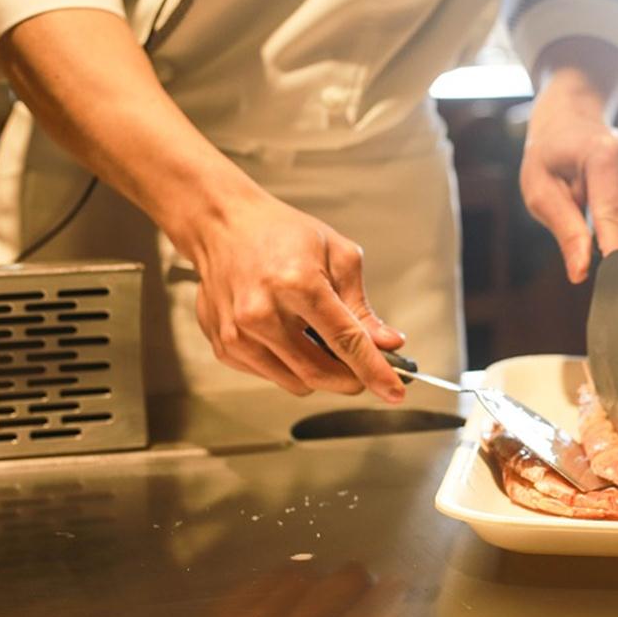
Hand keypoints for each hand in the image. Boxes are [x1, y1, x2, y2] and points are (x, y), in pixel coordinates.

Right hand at [179, 185, 406, 400]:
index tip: (394, 391)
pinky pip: (273, 376)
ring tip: (321, 339)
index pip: (345, 342)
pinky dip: (292, 366)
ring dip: (322, 373)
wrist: (222, 226)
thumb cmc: (280, 233)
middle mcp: (262, 313)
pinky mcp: (225, 347)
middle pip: (320, 373)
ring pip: (298, 383)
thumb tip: (387, 344)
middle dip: (352, 379)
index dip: (375, 371)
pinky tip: (290, 335)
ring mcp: (238, 334)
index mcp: (296, 284)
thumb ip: (361, 307)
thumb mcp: (337, 256)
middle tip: (367, 369)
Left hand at [520, 70, 617, 283]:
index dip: (617, 255)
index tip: (615, 287)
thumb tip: (581, 272)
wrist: (571, 122)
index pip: (614, 214)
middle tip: (609, 274)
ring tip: (602, 239)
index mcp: (602, 152)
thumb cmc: (550, 159)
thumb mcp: (540, 191)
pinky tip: (615, 224)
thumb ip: (564, 230)